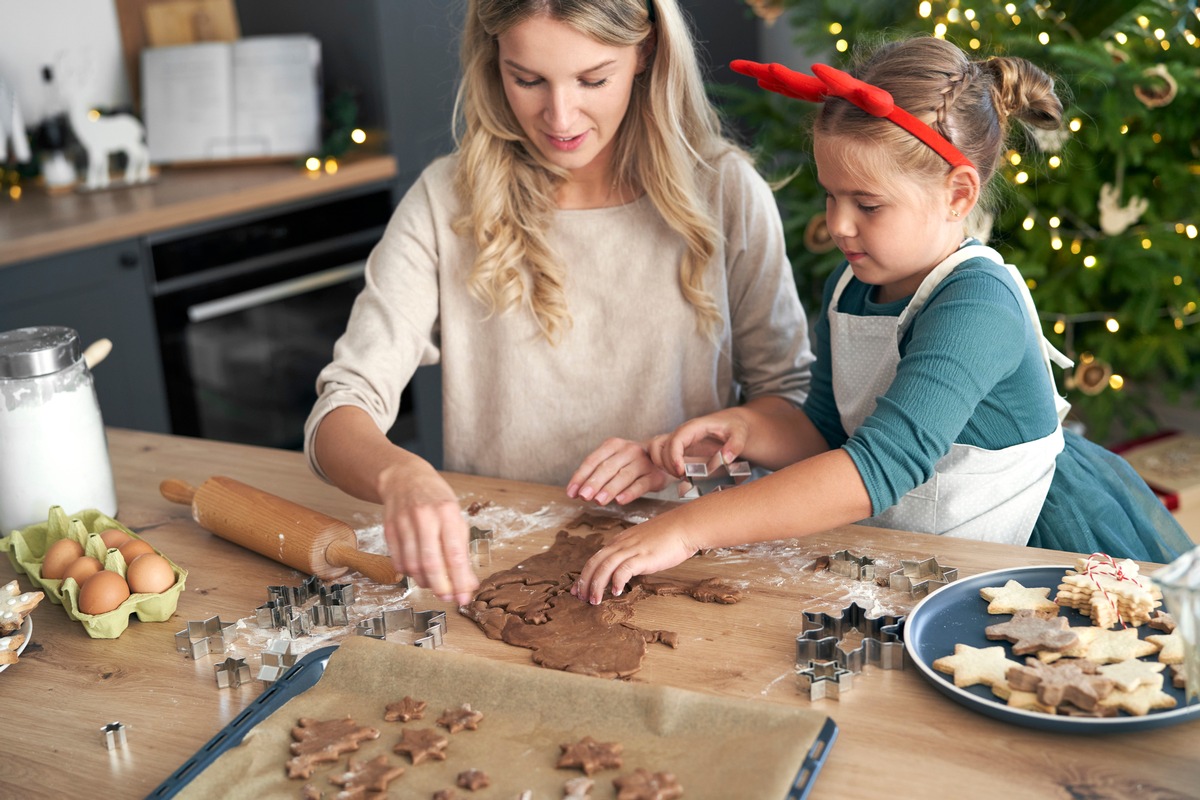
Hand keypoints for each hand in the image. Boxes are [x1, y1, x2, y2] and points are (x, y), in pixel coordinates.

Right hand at [376, 461, 478, 604]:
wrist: (404, 478)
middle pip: (431, 562)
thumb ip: (462, 550)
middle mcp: (424, 516)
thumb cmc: (435, 499)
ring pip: (413, 565)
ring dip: (425, 582)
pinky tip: (418, 572)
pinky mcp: (389, 529)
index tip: (464, 597)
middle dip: (441, 587)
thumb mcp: (455, 517)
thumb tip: (468, 583)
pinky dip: (409, 573)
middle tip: (448, 598)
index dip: (459, 580)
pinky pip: (398, 560)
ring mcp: (404, 522)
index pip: (454, 554)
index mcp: (447, 512)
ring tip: (434, 584)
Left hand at [566, 438, 671, 504]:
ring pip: (624, 476)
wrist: (663, 458)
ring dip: (610, 489)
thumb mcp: (613, 462)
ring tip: (598, 501)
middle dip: (594, 483)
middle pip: (607, 467)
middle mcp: (629, 450)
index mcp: (613, 444)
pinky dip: (630, 492)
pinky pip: (641, 485)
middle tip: (584, 496)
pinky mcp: (655, 476)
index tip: (571, 492)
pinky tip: (620, 500)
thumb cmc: (630, 463)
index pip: (593, 460)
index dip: (580, 477)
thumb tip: (576, 492)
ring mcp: (643, 462)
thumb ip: (595, 474)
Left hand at [571, 516, 698, 604]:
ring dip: (597, 585)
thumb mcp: (643, 543)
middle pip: (595, 562)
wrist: (685, 526)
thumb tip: (627, 570)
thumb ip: (632, 554)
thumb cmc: (669, 535)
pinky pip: (624, 569)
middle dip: (584, 581)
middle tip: (579, 598)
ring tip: (594, 601)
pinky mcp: (643, 556)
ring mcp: (632, 549)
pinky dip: (617, 581)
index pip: (596, 558)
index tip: (579, 588)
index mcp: (620, 541)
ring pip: (605, 567)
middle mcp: (622, 544)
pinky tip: (616, 592)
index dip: (585, 574)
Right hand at [647, 410, 750, 476]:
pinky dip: (665, 466)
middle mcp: (683, 433)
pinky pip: (664, 456)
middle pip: (662, 447)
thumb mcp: (740, 433)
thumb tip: (726, 458)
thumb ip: (735, 444)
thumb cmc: (735, 426)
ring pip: (658, 451)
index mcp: (694, 427)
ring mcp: (680, 440)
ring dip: (663, 465)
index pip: (676, 439)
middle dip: (667, 465)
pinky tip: (680, 475)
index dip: (673, 456)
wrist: (734, 423)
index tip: (680, 471)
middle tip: (682, 477)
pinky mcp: (681, 448)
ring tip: (680, 476)